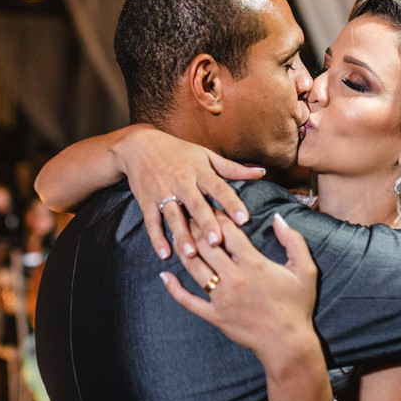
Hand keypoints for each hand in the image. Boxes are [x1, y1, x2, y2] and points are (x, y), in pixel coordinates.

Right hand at [114, 125, 264, 259]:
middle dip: (206, 223)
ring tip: (191, 254)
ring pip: (173, 216)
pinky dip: (157, 238)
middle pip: (195, 204)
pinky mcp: (146, 202)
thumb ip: (232, 168)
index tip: (244, 219)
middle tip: (216, 242)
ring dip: (182, 235)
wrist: (139, 145)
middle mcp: (181, 182)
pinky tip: (165, 254)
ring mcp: (162, 192)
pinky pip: (151, 222)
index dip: (231, 203)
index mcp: (199, 171)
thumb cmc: (178, 151)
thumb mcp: (205, 155)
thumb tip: (261, 172)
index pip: (218, 187)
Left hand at [159, 213, 320, 372]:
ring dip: (183, 249)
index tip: (212, 207)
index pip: (227, 231)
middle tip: (187, 215)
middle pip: (205, 245)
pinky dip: (174, 288)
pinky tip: (165, 276)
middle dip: (194, 226)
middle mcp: (233, 277)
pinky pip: (188, 300)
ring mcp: (221, 298)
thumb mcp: (305, 270)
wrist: (288, 344)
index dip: (216, 215)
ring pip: (194, 267)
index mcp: (253, 263)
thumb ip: (293, 240)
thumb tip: (278, 218)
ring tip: (177, 236)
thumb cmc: (297, 306)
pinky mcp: (214, 315)